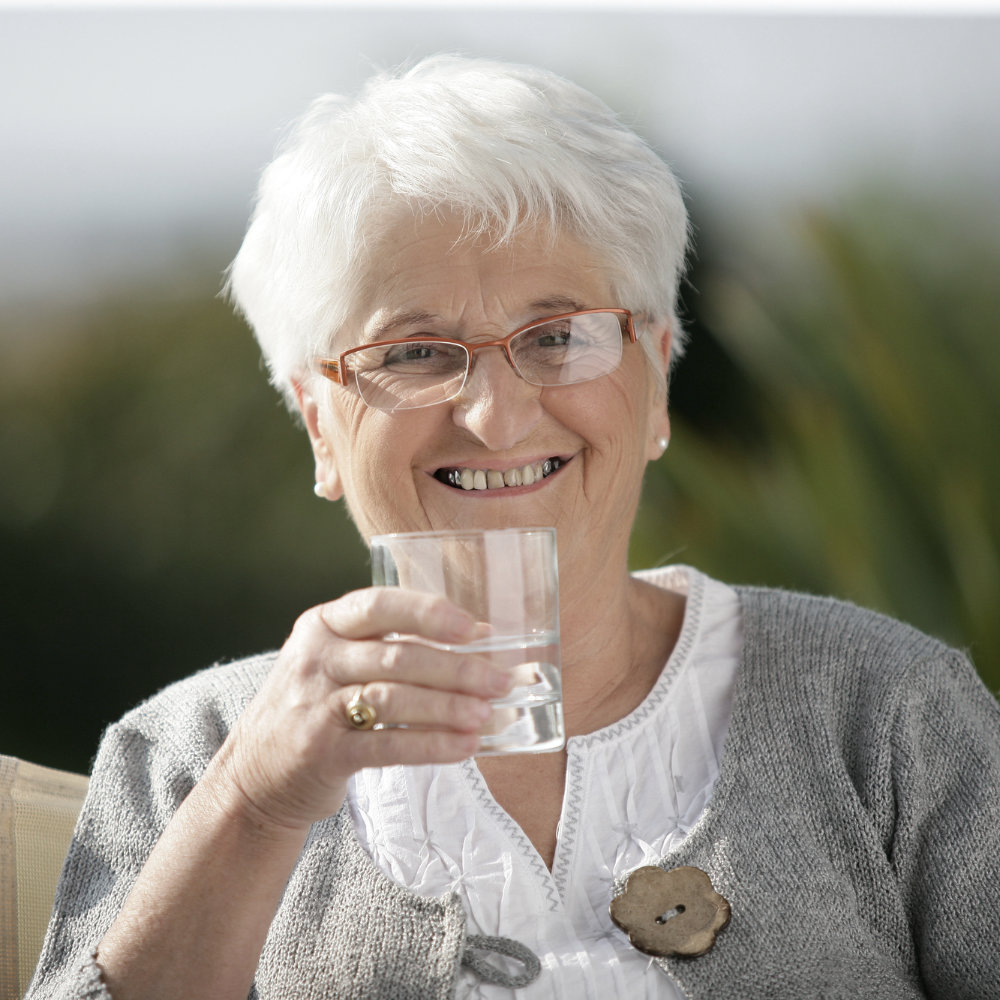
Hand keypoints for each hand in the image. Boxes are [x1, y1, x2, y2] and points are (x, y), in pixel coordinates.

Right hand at [214, 587, 512, 831]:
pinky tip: (463, 747)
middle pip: (397, 656)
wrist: (253, 775)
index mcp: (323, 624)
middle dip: (457, 669)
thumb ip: (394, 643)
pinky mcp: (321, 751)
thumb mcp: (338, 661)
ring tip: (487, 714)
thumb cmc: (314, 708)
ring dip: (448, 707)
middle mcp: (316, 658)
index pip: (379, 605)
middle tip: (500, 680)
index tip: (472, 628)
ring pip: (394, 699)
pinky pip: (387, 745)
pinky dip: (431, 746)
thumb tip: (478, 634)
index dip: (429, 614)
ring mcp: (315, 705)